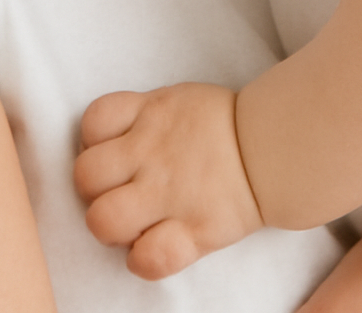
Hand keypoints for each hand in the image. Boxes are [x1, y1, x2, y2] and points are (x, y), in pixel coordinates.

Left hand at [74, 82, 262, 277]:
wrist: (276, 147)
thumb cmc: (222, 126)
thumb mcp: (177, 101)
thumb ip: (140, 116)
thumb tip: (106, 143)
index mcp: (151, 113)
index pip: (93, 122)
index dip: (94, 142)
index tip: (113, 154)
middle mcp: (152, 152)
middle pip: (85, 176)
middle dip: (94, 190)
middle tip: (119, 194)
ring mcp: (169, 193)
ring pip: (103, 220)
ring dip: (112, 227)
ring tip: (133, 223)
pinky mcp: (193, 231)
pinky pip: (147, 258)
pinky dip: (144, 260)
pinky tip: (155, 248)